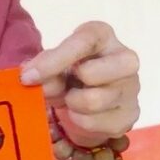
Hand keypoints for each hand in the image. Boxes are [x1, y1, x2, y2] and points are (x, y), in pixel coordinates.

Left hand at [23, 21, 140, 147]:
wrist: (90, 98)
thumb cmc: (70, 73)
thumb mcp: (53, 65)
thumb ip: (44, 68)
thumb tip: (32, 79)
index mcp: (103, 35)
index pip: (83, 41)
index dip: (53, 60)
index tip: (28, 77)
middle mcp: (125, 58)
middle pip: (90, 74)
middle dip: (68, 85)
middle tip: (64, 90)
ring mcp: (132, 87)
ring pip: (92, 102)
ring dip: (72, 105)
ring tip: (72, 101)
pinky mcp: (131, 113)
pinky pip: (96, 123)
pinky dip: (81, 122)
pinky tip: (82, 114)